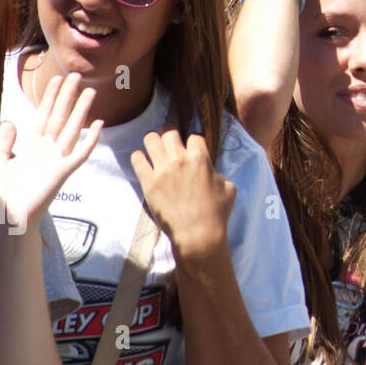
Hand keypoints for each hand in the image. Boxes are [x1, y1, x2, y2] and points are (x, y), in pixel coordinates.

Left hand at [0, 72, 101, 235]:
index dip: (49, 98)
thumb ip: (3, 142)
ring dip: (81, 110)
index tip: (56, 80)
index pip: (43, 116)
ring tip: (90, 91)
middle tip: (77, 76)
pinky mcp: (63, 172)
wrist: (6, 219)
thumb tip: (11, 121)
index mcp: (31, 147)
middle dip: (67, 96)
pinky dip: (91, 140)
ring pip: (72, 129)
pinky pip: (81, 153)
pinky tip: (100, 124)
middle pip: (60, 117)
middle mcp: (47, 150)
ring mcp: (57, 160)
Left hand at [132, 127, 235, 259]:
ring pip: (150, 138)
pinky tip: (145, 163)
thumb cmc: (217, 212)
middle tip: (170, 141)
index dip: (194, 140)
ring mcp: (161, 170)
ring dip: (154, 141)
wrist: (197, 234)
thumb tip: (209, 170)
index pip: (194, 135)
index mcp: (200, 158)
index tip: (192, 147)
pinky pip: (137, 158)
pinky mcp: (148, 182)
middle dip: (170, 133)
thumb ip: (216, 171)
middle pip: (169, 130)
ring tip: (156, 149)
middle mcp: (179, 159)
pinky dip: (140, 158)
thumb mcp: (228, 186)